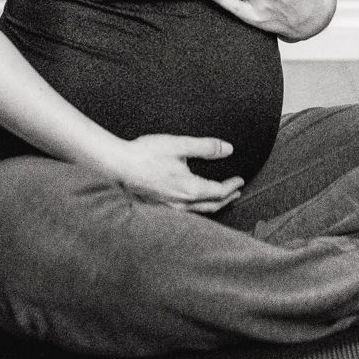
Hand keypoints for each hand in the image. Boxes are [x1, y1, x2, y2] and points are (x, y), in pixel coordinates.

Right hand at [108, 134, 245, 213]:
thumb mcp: (179, 145)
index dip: (232, 186)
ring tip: (220, 199)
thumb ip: (206, 147)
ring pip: (199, 212)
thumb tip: (228, 149)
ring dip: (213, 205)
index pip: (219, 192)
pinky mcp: (160, 208)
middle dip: (227, 199)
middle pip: (212, 206)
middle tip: (236, 192)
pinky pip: (186, 213)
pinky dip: (198, 208)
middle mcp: (182, 204)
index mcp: (190, 189)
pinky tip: (194, 203)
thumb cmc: (147, 154)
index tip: (240, 181)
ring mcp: (170, 209)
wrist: (119, 166)